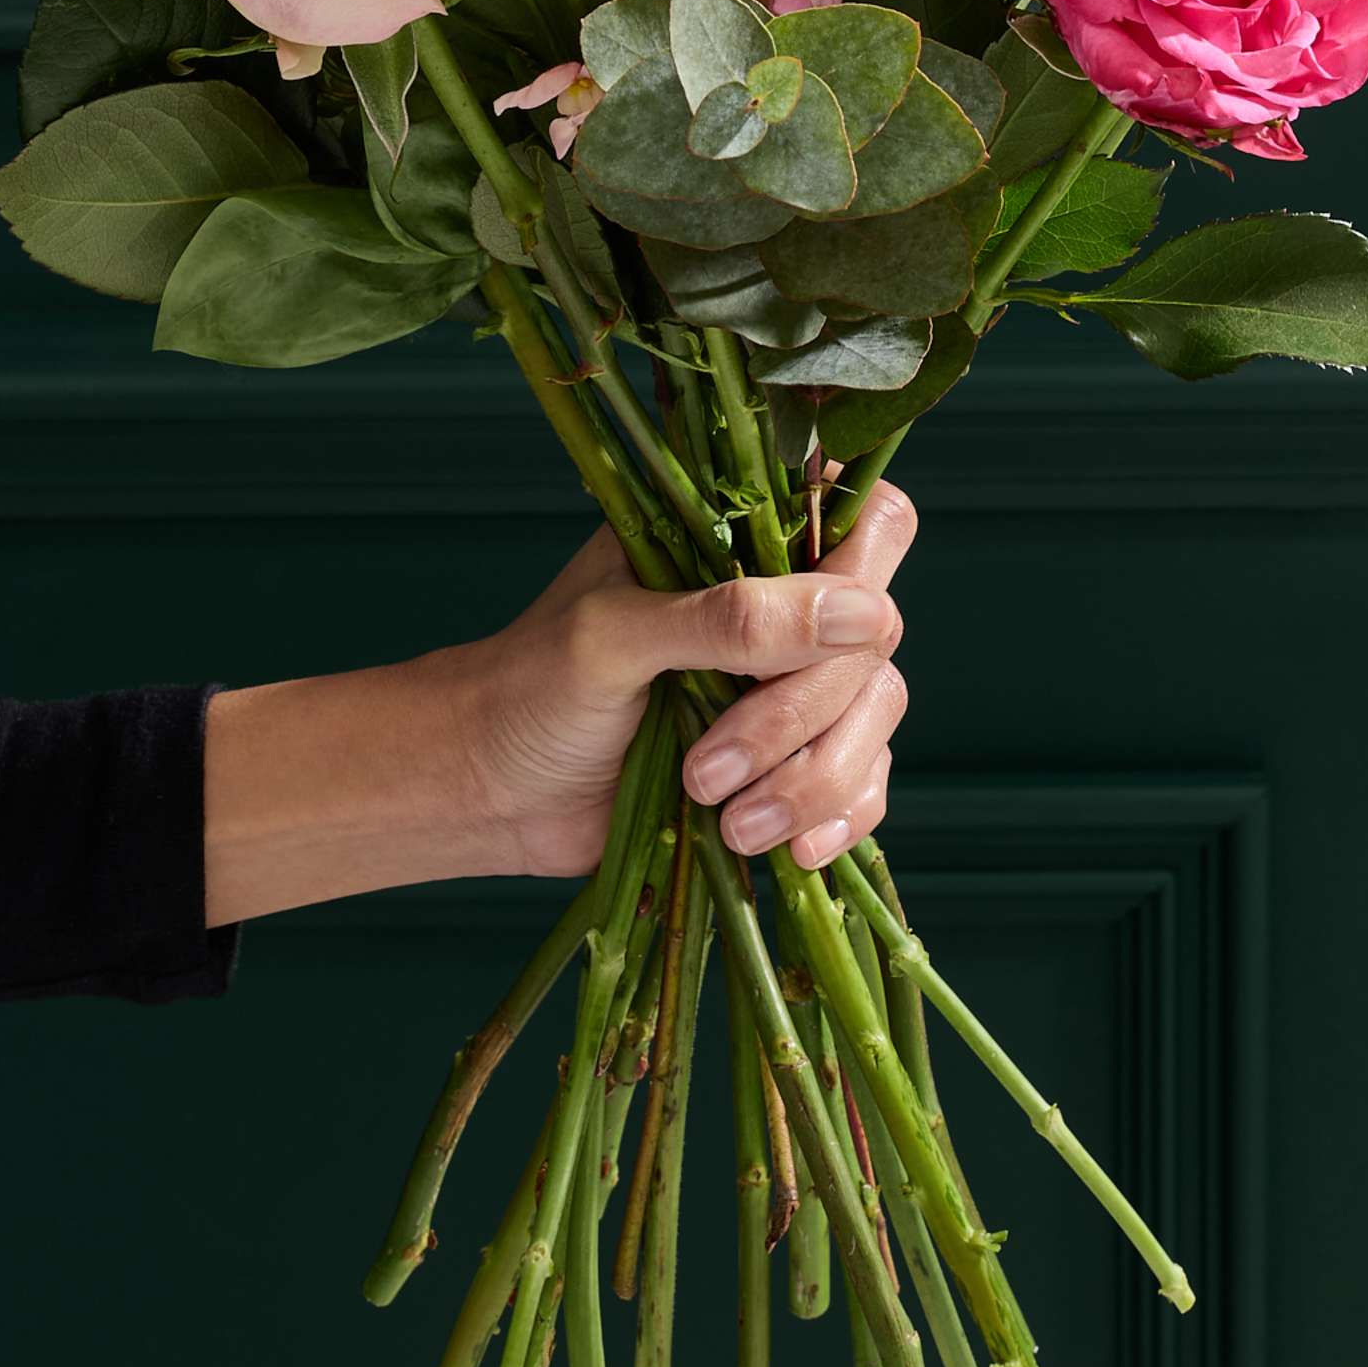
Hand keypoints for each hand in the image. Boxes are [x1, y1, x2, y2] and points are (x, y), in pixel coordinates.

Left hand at [458, 487, 915, 877]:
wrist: (492, 793)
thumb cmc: (532, 691)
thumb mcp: (614, 638)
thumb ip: (728, 619)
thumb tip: (864, 614)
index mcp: (736, 541)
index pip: (858, 517)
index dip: (862, 568)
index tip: (821, 632)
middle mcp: (778, 605)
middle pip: (873, 637)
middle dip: (798, 716)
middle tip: (707, 766)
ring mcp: (789, 685)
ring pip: (875, 713)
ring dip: (811, 780)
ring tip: (729, 822)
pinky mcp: (790, 761)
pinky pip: (862, 781)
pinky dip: (837, 817)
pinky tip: (789, 849)